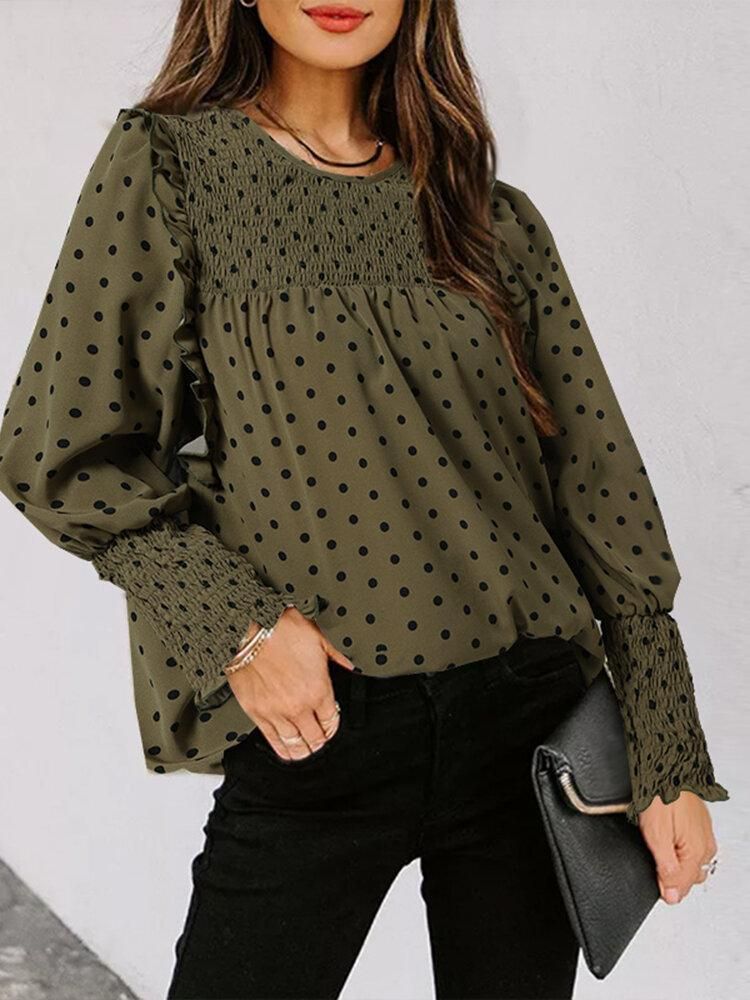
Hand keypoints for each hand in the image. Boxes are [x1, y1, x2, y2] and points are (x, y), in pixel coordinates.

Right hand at [226, 607, 355, 760]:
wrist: (249, 626)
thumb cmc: (281, 628)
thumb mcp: (318, 638)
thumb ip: (336, 657)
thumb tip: (347, 667)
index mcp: (318, 689)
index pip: (332, 721)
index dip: (334, 726)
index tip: (331, 725)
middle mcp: (298, 705)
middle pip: (315, 738)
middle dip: (320, 742)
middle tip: (320, 742)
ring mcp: (276, 712)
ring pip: (294, 744)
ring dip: (303, 750)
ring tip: (306, 751)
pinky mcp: (256, 712)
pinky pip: (272, 739)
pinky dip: (281, 749)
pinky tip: (286, 751)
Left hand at [638, 791, 718, 903]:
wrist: (667, 769)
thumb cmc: (660, 797)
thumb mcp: (657, 837)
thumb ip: (666, 869)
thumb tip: (672, 895)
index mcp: (697, 852)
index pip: (683, 886)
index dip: (665, 888)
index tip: (654, 882)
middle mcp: (705, 845)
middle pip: (689, 877)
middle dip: (672, 877)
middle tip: (654, 863)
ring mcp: (704, 834)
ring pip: (691, 863)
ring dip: (677, 864)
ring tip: (660, 847)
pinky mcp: (699, 825)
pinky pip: (692, 848)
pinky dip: (680, 850)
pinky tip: (668, 840)